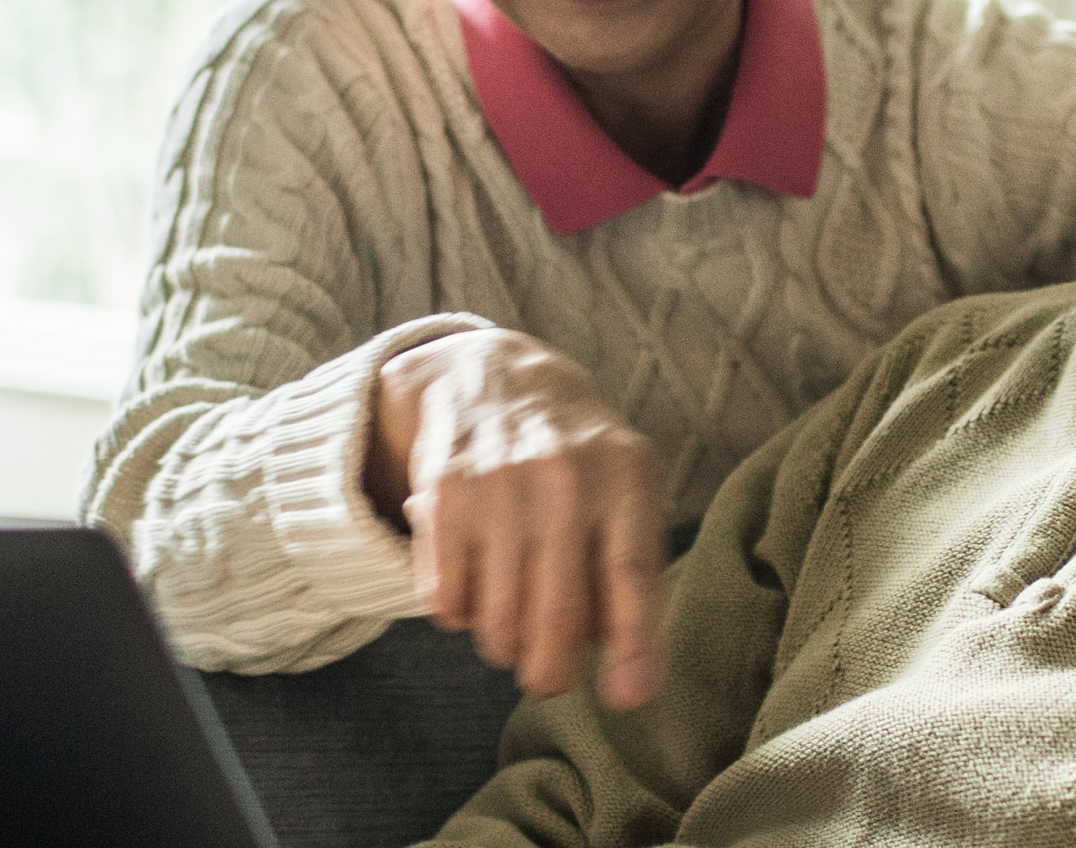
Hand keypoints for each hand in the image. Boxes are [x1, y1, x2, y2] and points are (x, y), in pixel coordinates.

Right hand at [365, 329, 670, 708]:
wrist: (492, 378)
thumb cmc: (576, 464)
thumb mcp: (625, 495)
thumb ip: (632, 580)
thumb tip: (630, 687)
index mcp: (627, 477)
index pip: (633, 573)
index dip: (632, 644)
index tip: (628, 698)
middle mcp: (566, 475)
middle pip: (557, 618)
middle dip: (549, 672)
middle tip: (545, 676)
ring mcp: (500, 483)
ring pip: (498, 622)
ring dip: (503, 645)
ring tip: (510, 619)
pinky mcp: (443, 494)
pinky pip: (447, 603)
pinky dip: (459, 614)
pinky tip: (473, 578)